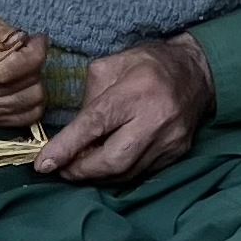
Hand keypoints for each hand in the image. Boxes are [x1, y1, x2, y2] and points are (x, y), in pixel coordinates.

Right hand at [0, 0, 47, 126]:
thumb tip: (23, 41)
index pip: (7, 69)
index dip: (33, 55)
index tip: (39, 39)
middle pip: (23, 89)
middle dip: (35, 66)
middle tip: (28, 50)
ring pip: (29, 104)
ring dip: (35, 83)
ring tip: (25, 66)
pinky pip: (24, 118)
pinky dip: (32, 101)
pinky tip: (24, 83)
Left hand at [34, 35, 213, 184]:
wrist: (197, 72)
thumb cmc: (149, 64)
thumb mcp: (112, 65)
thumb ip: (89, 98)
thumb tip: (72, 132)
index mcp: (135, 91)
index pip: (95, 125)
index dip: (66, 147)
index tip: (43, 164)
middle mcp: (155, 119)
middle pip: (113, 161)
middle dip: (80, 170)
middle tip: (60, 169)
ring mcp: (169, 140)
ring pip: (127, 173)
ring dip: (97, 176)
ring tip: (78, 168)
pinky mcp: (177, 153)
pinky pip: (141, 173)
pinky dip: (118, 173)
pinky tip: (104, 165)